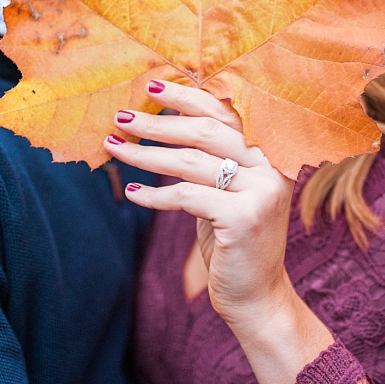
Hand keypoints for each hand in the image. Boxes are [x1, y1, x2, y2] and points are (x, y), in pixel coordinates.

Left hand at [104, 79, 336, 382]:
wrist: (257, 297)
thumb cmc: (232, 240)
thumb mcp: (225, 192)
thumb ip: (209, 158)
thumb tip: (160, 119)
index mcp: (270, 151)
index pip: (224, 112)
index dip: (187, 96)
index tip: (151, 86)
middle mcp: (271, 166)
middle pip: (205, 130)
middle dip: (157, 122)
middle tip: (121, 116)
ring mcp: (261, 191)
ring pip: (189, 161)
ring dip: (144, 153)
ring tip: (113, 146)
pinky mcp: (243, 218)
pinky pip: (185, 196)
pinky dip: (152, 194)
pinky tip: (130, 191)